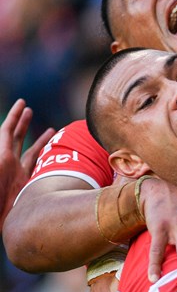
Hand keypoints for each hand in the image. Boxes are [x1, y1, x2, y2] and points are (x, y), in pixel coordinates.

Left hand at [0, 99, 54, 227]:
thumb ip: (1, 162)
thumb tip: (5, 154)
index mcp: (1, 160)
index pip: (7, 132)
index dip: (14, 117)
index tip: (22, 103)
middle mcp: (10, 165)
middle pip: (17, 139)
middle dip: (22, 123)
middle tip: (29, 109)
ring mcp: (18, 176)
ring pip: (31, 153)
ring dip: (39, 141)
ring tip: (50, 130)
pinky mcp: (27, 188)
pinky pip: (38, 170)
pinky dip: (47, 161)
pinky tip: (57, 156)